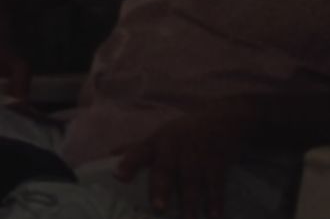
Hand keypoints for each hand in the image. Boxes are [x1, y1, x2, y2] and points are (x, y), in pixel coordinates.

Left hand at [112, 106, 252, 218]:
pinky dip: (216, 200)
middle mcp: (174, 146)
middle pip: (167, 167)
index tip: (118, 176)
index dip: (128, 162)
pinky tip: (214, 216)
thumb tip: (108, 155)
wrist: (220, 121)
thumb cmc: (181, 134)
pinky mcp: (217, 160)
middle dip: (162, 187)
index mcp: (156, 142)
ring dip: (190, 200)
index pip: (138, 151)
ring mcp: (197, 153)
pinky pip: (216, 183)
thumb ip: (136, 148)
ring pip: (192, 178)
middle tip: (158, 208)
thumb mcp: (159, 137)